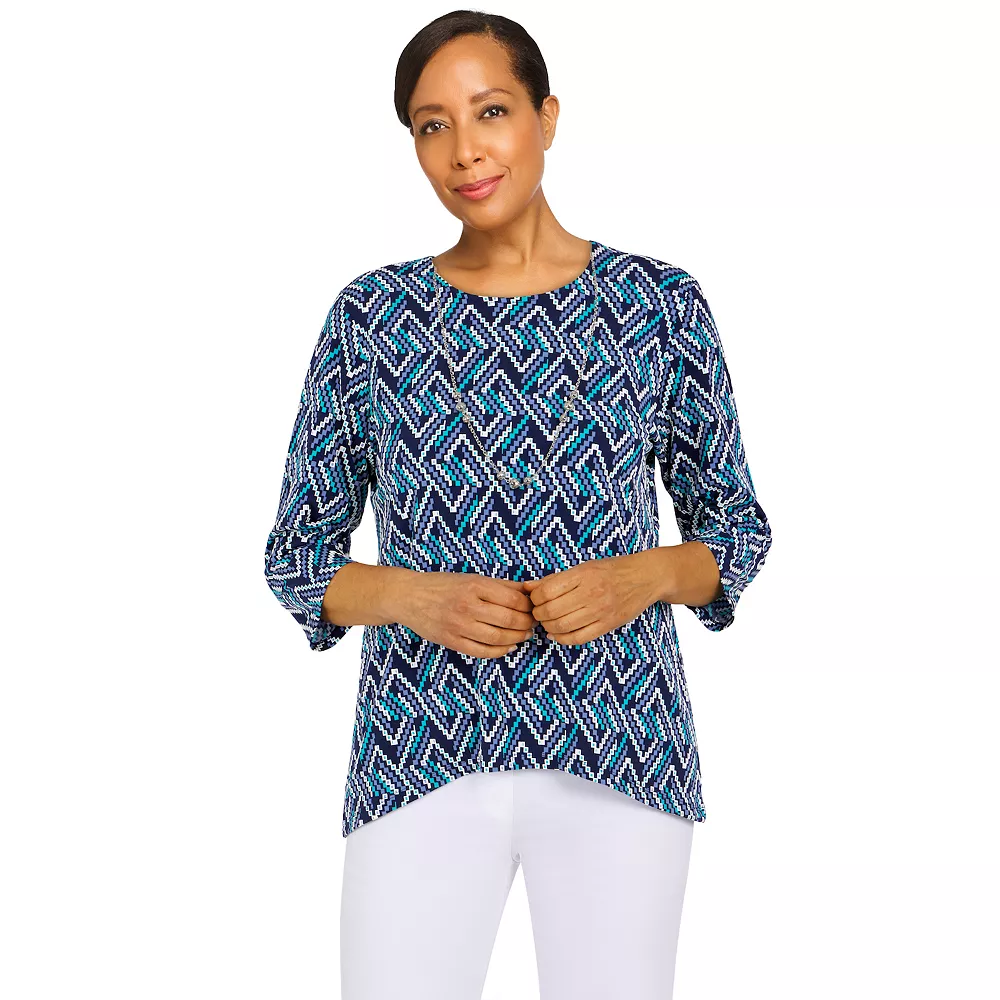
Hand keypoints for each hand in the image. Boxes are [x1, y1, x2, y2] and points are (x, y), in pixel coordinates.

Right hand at [395, 570, 536, 657]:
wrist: (409, 597)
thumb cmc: (443, 585)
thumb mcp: (472, 578)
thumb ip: (502, 585)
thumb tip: (531, 589)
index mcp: (475, 586)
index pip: (514, 600)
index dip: (529, 607)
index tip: (534, 609)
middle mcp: (467, 606)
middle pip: (509, 620)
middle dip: (527, 624)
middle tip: (533, 624)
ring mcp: (458, 625)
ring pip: (498, 638)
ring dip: (517, 639)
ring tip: (523, 635)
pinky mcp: (451, 641)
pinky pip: (482, 652)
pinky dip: (500, 651)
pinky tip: (508, 646)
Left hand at [522, 554, 656, 645]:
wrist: (645, 577)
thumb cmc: (612, 569)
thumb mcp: (583, 567)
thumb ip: (555, 579)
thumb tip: (527, 587)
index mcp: (582, 574)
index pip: (546, 591)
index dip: (534, 598)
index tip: (535, 599)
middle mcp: (591, 593)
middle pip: (551, 611)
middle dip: (538, 614)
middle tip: (538, 612)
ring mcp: (600, 611)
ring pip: (562, 626)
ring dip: (548, 626)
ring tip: (547, 622)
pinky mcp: (607, 625)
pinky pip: (578, 638)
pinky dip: (562, 639)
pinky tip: (557, 633)